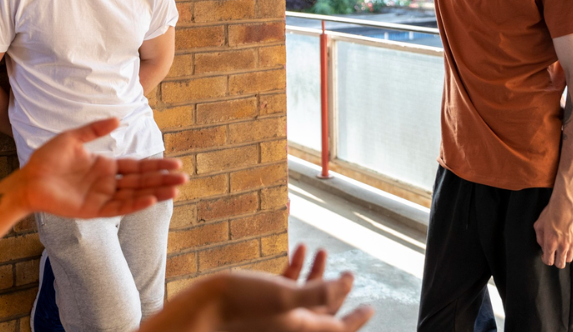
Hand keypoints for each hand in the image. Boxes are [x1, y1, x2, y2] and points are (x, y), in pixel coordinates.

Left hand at [18, 118, 186, 218]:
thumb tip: (119, 120)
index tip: (175, 163)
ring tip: (176, 189)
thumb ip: (95, 129)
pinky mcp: (93, 210)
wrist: (28, 179)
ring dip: (155, 192)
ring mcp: (101, 197)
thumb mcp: (72, 138)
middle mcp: (107, 182)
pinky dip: (135, 204)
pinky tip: (151, 199)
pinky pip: (119, 207)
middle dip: (162, 179)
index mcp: (104, 165)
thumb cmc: (47, 158)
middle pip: (141, 181)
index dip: (155, 166)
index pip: (136, 166)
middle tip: (184, 178)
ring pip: (134, 194)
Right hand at [223, 243, 371, 331]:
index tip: (370, 307)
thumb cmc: (242, 306)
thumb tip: (344, 286)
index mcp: (303, 327)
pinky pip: (284, 286)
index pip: (340, 327)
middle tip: (347, 273)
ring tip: (320, 250)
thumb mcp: (284, 298)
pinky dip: (294, 268)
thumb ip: (317, 294)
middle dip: (337, 289)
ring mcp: (276, 313)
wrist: (203, 311)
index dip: (357, 317)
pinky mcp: (261, 301)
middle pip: (325, 309)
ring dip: (315, 273)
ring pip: (304, 294)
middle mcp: (292, 323)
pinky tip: (297, 249)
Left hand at [533, 198, 572, 268]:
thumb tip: (543, 247)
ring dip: (564, 256)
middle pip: (560, 264)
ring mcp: (572, 244)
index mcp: (551, 243)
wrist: (565, 206)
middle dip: (555, 261)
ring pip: (569, 259)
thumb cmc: (550, 214)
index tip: (545, 255)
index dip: (545, 259)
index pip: (549, 261)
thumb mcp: (538, 226)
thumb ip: (540, 239)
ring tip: (560, 248)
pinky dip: (572, 251)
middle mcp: (563, 246)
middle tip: (553, 253)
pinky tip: (568, 244)